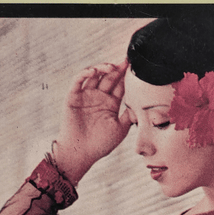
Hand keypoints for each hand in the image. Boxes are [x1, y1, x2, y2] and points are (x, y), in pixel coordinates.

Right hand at [53, 61, 131, 183]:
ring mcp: (85, 96)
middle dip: (117, 68)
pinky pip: (78, 81)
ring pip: (94, 76)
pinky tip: (94, 71)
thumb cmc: (100, 144)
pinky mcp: (73, 97)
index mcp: (110, 103)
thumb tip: (140, 104)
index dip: (126, 76)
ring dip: (102, 68)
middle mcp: (98, 97)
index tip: (135, 67)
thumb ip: (130, 115)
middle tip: (126, 61)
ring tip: (112, 67)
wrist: (81, 153)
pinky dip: (85, 73)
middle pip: (108, 77)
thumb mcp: (121, 128)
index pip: (119, 85)